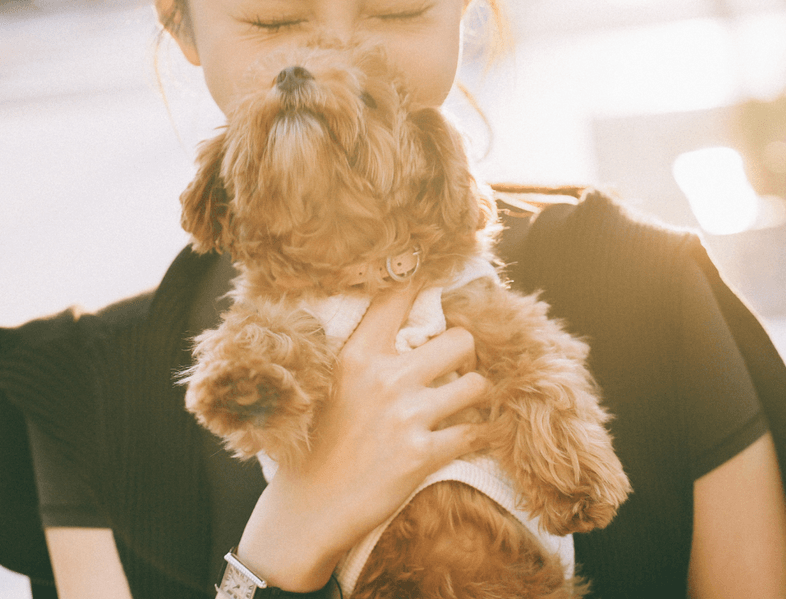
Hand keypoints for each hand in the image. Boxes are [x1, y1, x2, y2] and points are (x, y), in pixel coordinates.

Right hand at [235, 281, 490, 590]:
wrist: (310, 505)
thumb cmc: (319, 441)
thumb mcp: (332, 382)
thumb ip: (368, 353)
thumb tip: (406, 327)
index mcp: (358, 355)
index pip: (396, 298)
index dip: (421, 281)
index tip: (435, 279)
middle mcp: (385, 378)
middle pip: (459, 339)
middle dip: (464, 353)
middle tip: (456, 366)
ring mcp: (406, 416)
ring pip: (475, 385)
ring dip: (472, 396)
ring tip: (460, 404)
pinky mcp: (422, 455)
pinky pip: (474, 432)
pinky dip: (475, 436)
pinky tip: (464, 437)